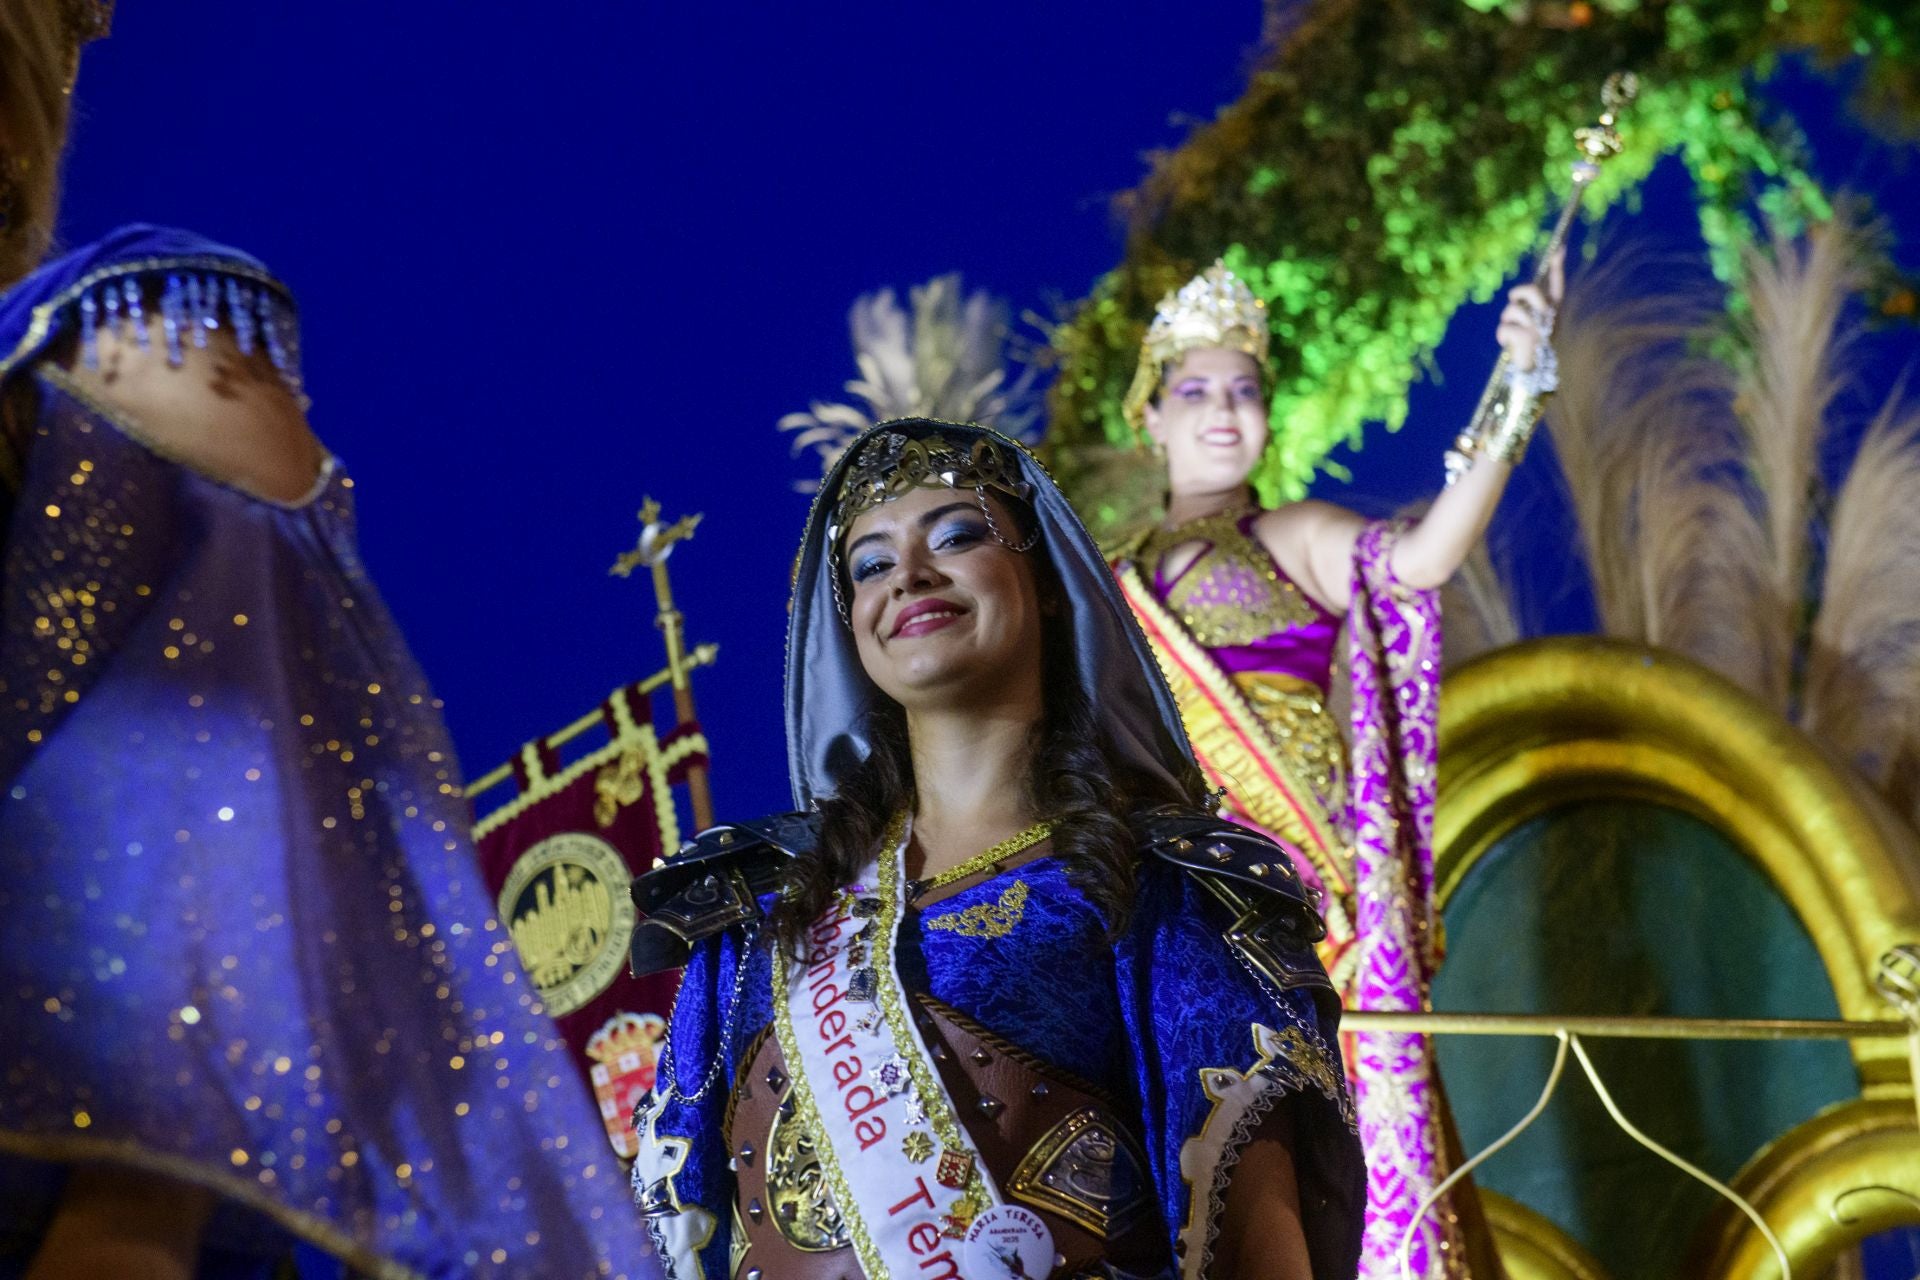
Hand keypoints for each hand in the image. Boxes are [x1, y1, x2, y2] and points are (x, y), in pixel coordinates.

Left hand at [1496, 247, 1564, 372]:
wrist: (1532, 375)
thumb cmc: (1528, 349)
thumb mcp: (1532, 326)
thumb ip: (1527, 310)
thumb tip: (1517, 296)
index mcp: (1553, 312)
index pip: (1556, 286)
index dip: (1556, 267)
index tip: (1558, 249)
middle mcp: (1550, 318)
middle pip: (1531, 290)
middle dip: (1518, 293)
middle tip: (1512, 300)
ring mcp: (1540, 327)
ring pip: (1511, 310)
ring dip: (1506, 322)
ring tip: (1512, 335)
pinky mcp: (1527, 337)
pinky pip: (1504, 328)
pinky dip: (1502, 337)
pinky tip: (1509, 346)